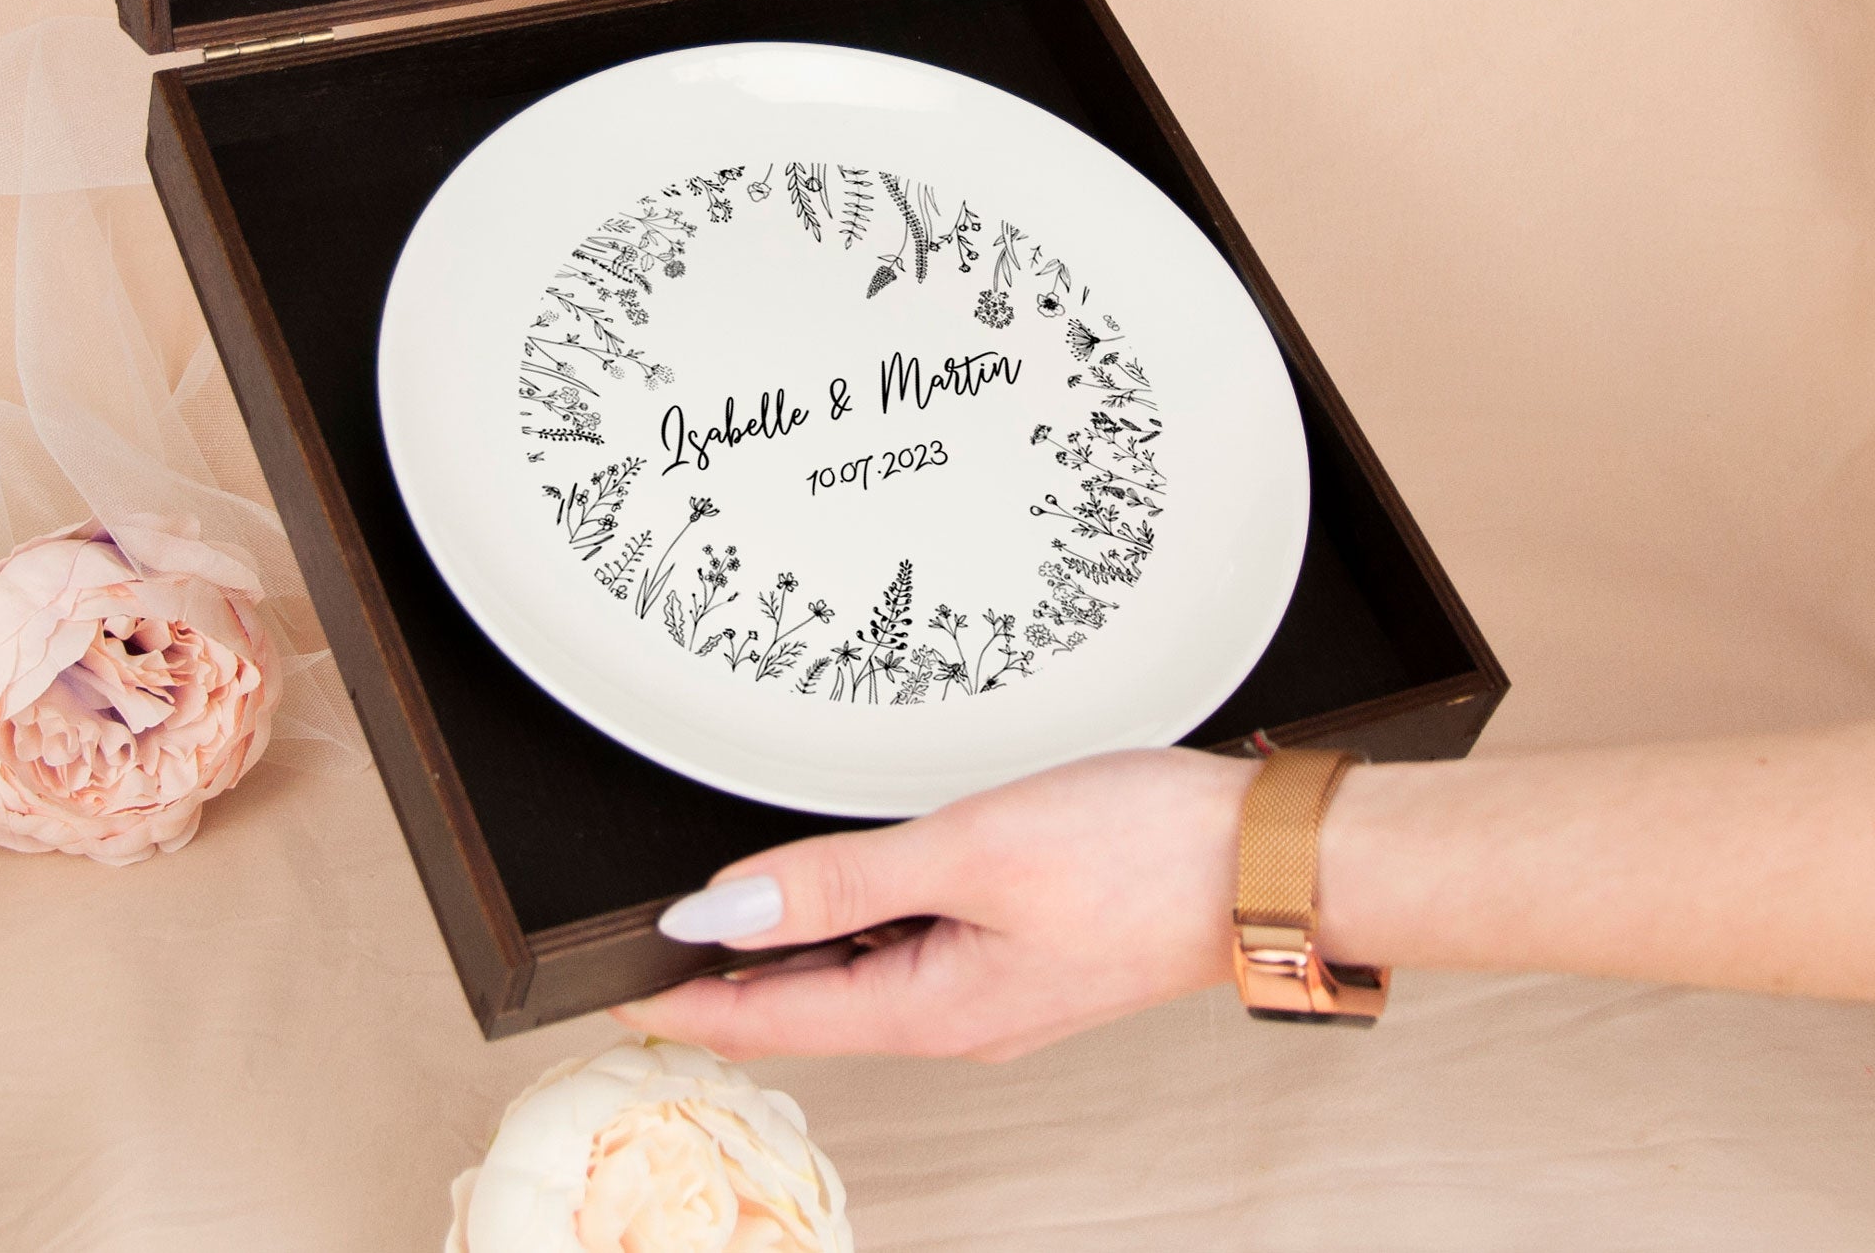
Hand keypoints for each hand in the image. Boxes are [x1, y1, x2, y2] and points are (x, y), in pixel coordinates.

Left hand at [610, 747, 1252, 1061]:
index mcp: (933, 1007)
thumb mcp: (968, 852)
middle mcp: (959, 1013)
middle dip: (724, 990)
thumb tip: (721, 913)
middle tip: (644, 965)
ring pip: (861, 979)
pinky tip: (841, 898)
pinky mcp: (1027, 947)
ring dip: (787, 960)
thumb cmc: (1139, 856)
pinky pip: (911, 950)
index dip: (684, 1008)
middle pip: (810, 1008)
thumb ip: (839, 883)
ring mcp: (996, 985)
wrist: (1263, 859)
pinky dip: (854, 930)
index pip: (772, 1021)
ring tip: (717, 932)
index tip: (610, 1000)